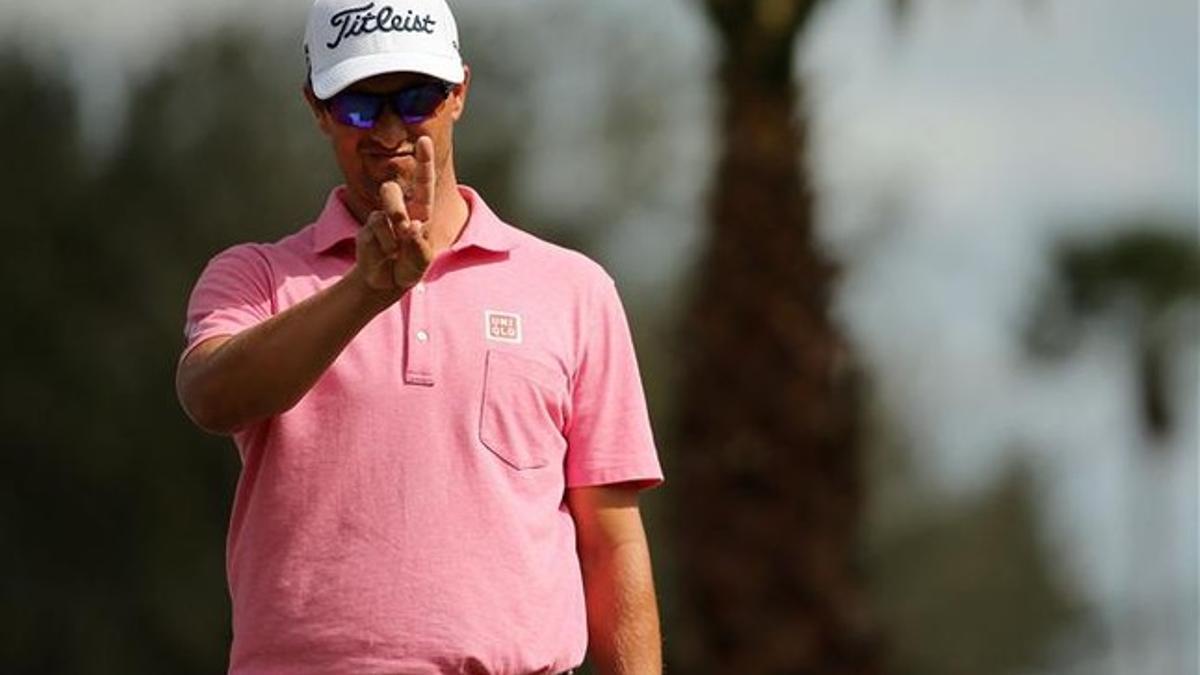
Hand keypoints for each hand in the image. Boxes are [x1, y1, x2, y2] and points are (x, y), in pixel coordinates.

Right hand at [353, 136, 436, 294]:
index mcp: (420, 212)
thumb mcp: (421, 261)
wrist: (386, 282)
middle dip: (394, 208)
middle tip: (402, 230)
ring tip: (394, 250)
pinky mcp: (366, 230)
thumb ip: (419, 245)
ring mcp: (380, 219)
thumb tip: (411, 226)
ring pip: (381, 214)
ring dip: (390, 235)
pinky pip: (373, 234)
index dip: (423, 161)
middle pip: (391, 192)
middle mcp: (399, 210)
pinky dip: (382, 248)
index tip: (423, 139)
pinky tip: (384, 256)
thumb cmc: (409, 268)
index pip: (422, 183)